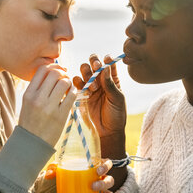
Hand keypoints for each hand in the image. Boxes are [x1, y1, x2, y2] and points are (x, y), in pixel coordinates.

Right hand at [18, 64, 76, 145]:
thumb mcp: (28, 102)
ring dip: (69, 82)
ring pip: (64, 83)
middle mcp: (38, 99)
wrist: (31, 143)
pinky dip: (73, 92)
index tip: (58, 70)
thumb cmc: (31, 120)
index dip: (53, 66)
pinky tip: (71, 95)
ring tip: (68, 88)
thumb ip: (38, 87)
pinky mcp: (60, 116)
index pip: (42, 70)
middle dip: (62, 73)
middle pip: (54, 73)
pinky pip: (71, 96)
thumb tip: (53, 70)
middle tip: (65, 78)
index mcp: (28, 94)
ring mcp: (49, 107)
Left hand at [45, 159, 114, 192]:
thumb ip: (53, 170)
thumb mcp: (58, 174)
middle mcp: (99, 182)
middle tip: (92, 186)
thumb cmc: (63, 181)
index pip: (106, 164)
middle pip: (109, 180)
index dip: (106, 166)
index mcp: (94, 171)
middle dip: (103, 183)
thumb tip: (49, 174)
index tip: (97, 171)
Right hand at [73, 55, 127, 191]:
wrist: (106, 132)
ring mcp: (89, 86)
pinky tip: (83, 89)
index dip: (105, 60)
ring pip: (83, 70)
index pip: (108, 62)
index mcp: (112, 79)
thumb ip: (110, 83)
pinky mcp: (80, 93)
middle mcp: (100, 80)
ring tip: (92, 88)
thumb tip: (105, 67)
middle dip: (93, 63)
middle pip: (93, 62)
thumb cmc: (116, 115)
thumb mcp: (117, 99)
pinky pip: (75, 82)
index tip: (105, 63)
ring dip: (87, 74)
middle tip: (96, 70)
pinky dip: (77, 81)